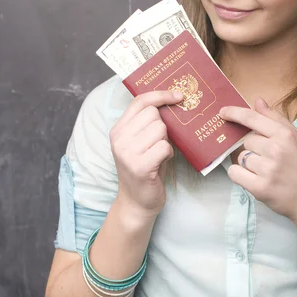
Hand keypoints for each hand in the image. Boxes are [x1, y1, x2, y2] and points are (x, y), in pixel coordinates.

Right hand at [110, 90, 183, 218]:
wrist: (136, 202)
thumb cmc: (144, 169)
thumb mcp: (139, 143)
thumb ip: (146, 124)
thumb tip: (172, 101)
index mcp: (118, 130)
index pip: (139, 101)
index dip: (160, 95)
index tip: (178, 96)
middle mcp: (119, 139)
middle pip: (153, 114)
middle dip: (163, 127)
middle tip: (158, 143)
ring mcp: (127, 153)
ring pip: (160, 129)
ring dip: (166, 141)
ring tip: (159, 154)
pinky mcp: (140, 166)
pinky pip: (164, 147)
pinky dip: (168, 154)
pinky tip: (162, 162)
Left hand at [219, 97, 296, 227]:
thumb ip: (276, 119)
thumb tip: (257, 101)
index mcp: (286, 135)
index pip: (253, 118)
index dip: (234, 113)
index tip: (222, 112)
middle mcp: (276, 150)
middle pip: (246, 140)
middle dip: (253, 148)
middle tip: (269, 159)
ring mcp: (268, 169)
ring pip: (241, 157)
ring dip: (248, 164)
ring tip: (266, 171)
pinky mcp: (260, 187)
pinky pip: (235, 173)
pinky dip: (240, 175)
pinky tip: (254, 179)